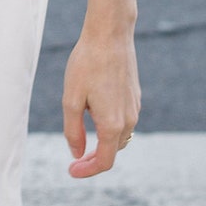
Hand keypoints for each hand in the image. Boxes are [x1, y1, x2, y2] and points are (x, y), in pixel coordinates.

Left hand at [63, 22, 139, 178]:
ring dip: (102, 142)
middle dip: (93, 158)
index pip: (104, 161)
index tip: (71, 170)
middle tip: (73, 159)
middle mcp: (129, 119)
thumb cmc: (87, 64)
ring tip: (81, 135)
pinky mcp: (135, 96)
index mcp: (113, 124)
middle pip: (112, 151)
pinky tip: (93, 113)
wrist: (110, 35)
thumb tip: (77, 153)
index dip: (87, 171)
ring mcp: (134, 107)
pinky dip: (109, 127)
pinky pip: (123, 121)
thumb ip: (73, 131)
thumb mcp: (71, 99)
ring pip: (119, 136)